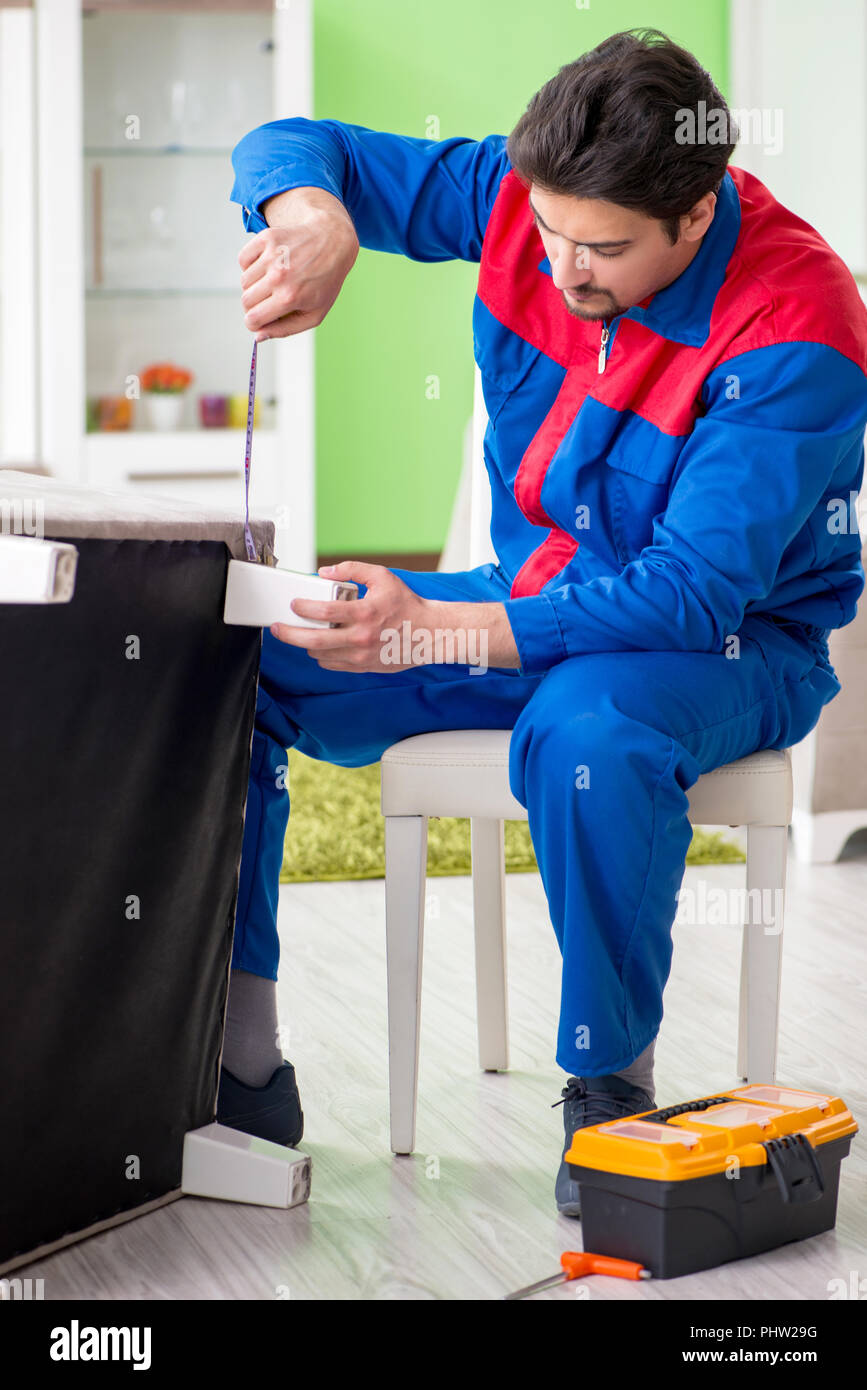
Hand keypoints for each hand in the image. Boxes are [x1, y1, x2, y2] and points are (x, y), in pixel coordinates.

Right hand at [239, 187, 358, 340]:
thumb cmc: (324, 282)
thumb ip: (284, 329)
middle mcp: (278, 276)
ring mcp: (272, 255)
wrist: (333, 242)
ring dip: (253, 286)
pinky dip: (250, 266)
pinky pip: (243, 260)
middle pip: (245, 301)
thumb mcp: (314, 314)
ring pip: (244, 281)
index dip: (253, 323)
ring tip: (272, 282)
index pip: (253, 318)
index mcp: (289, 297)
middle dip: (253, 306)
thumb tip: (257, 336)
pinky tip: (266, 267)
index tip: (259, 320)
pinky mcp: (267, 238)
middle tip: (268, 301)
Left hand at [270, 562, 432, 671]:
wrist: (429, 634)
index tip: (294, 604)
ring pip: (321, 655)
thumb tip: (324, 572)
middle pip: (315, 641)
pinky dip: (322, 655)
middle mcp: (362, 637)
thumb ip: (352, 570)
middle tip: (277, 628)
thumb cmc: (406, 605)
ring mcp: (362, 655)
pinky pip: (333, 665)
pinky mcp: (364, 666)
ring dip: (307, 644)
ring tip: (303, 633)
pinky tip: (322, 645)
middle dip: (289, 634)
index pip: (324, 612)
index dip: (303, 608)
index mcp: (366, 613)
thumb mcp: (382, 577)